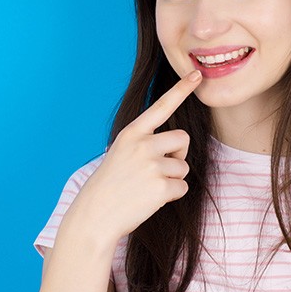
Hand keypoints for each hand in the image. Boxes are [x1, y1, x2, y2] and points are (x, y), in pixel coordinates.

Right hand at [61, 70, 202, 244]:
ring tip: (147, 187)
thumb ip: (145, 142)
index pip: (162, 106)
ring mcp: (152, 165)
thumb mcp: (121, 153)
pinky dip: (172, 195)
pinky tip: (151, 199)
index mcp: (132, 133)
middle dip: (178, 154)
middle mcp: (143, 144)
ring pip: (183, 167)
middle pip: (183, 140)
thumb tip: (179, 142)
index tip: (196, 75)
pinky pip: (182, 187)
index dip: (181, 90)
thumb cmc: (110, 185)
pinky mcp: (160, 187)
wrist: (94, 216)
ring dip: (171, 179)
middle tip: (158, 169)